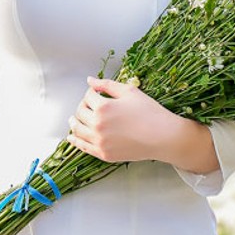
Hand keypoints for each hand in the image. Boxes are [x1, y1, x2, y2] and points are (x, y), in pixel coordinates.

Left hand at [66, 76, 211, 167]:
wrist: (163, 137)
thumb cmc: (149, 112)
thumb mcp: (129, 92)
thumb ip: (107, 85)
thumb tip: (90, 80)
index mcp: (103, 107)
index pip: (88, 96)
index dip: (91, 92)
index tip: (95, 93)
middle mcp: (97, 125)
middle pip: (80, 112)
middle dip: (82, 105)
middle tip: (88, 104)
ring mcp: (99, 141)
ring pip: (77, 129)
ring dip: (74, 122)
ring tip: (73, 119)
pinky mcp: (103, 154)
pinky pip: (83, 147)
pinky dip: (75, 140)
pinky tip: (72, 136)